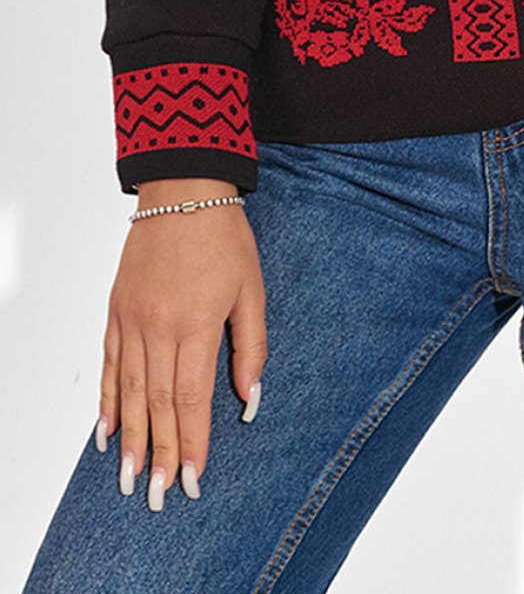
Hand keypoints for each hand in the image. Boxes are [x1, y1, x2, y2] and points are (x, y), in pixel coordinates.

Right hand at [97, 178, 267, 507]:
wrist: (183, 189)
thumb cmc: (224, 236)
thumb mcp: (252, 288)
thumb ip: (250, 346)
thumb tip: (249, 398)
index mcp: (195, 323)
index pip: (191, 398)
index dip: (191, 443)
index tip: (192, 479)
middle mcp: (158, 326)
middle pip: (157, 403)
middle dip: (159, 455)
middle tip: (158, 497)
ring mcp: (132, 319)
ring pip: (130, 391)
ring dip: (130, 439)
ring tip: (130, 479)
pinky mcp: (116, 310)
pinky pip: (110, 364)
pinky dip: (109, 401)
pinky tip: (108, 431)